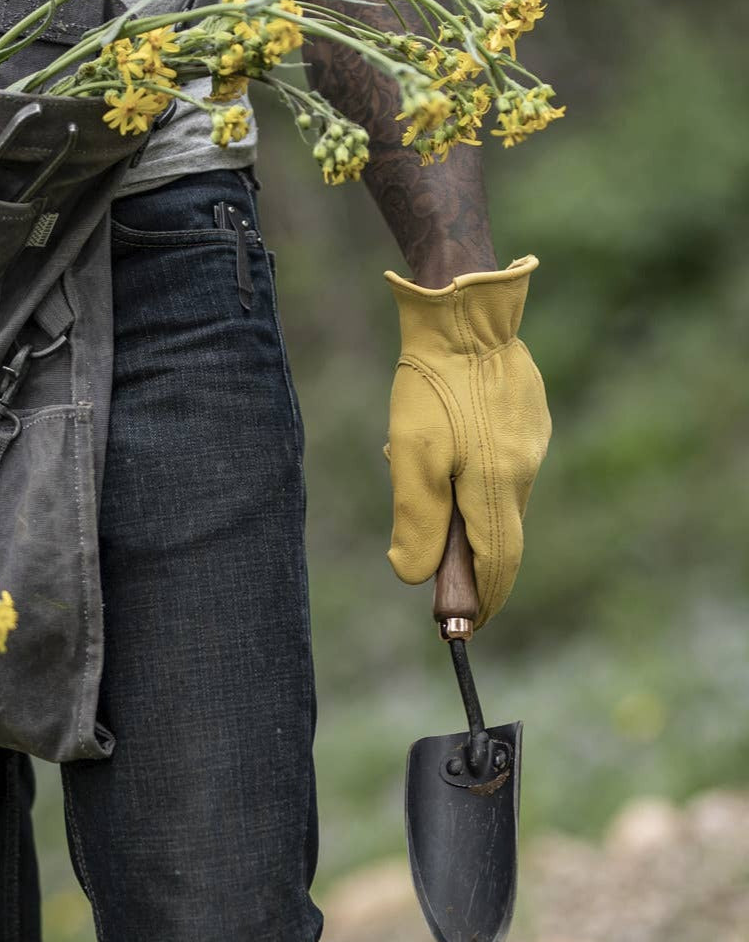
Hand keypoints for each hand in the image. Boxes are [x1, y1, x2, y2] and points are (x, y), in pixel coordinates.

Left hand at [382, 254, 550, 627]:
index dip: (482, 599)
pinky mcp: (529, 418)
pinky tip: (438, 438)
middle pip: (496, 532)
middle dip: (463, 552)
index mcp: (499, 486)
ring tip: (411, 462)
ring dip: (458, 500)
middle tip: (429, 561)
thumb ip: (416, 520)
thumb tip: (413, 575)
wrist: (463, 315)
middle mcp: (524, 469)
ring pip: (493, 494)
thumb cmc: (431, 385)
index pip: (498, 563)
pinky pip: (498, 461)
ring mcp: (531, 442)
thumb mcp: (411, 456)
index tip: (464, 626)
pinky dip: (468, 469)